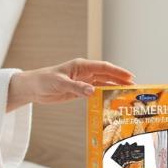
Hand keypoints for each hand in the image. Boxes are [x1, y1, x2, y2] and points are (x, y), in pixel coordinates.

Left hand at [7, 59, 134, 109]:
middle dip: (120, 80)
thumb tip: (92, 91)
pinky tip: (111, 101)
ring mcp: (82, 81)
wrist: (33, 88)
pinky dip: (104, 96)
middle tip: (135, 88)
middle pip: (106, 75)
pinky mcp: (79, 91)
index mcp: (81, 66)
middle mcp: (84, 72)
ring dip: (114, 88)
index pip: (103, 67)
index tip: (131, 77)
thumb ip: (76, 87)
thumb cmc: (44, 80)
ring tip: (127, 94)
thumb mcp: (60, 83)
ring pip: (102, 84)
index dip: (118, 72)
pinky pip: (95, 92)